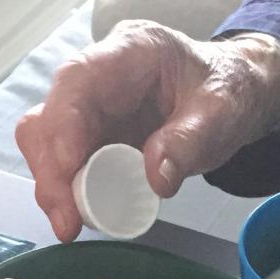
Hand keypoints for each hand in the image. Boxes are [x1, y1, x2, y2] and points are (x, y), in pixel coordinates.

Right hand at [16, 21, 279, 241]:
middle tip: (69, 220)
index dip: (64, 123)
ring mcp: (92, 110)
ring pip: (46, 144)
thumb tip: (156, 179)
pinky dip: (69, 194)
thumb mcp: (222, 112)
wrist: (232, 95)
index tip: (68, 167)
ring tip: (72, 226)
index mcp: (130, 52)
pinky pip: (66, 167)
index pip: (78, 79)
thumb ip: (192, 140)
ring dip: (54, 187)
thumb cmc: (225, 91)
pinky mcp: (92, 139)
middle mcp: (99, 78)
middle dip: (51, 170)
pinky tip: (82, 218)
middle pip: (49, 117)